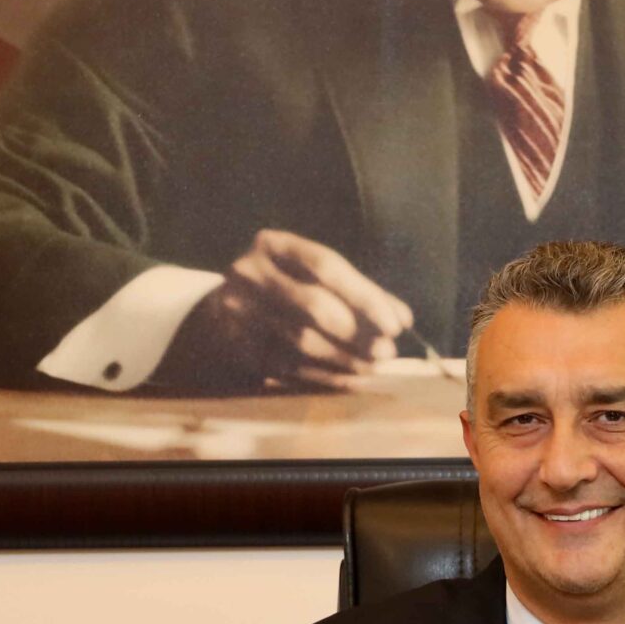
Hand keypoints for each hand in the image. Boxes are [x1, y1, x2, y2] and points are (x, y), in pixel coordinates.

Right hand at [153, 229, 414, 392]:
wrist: (222, 312)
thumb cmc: (284, 287)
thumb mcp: (311, 275)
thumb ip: (359, 290)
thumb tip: (403, 319)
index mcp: (272, 244)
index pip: (325, 265)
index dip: (365, 296)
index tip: (396, 324)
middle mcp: (248, 272)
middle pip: (313, 305)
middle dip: (357, 332)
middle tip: (387, 352)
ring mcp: (238, 311)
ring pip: (301, 340)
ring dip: (345, 358)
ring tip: (373, 367)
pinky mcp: (236, 346)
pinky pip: (288, 366)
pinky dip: (325, 375)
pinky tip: (350, 379)